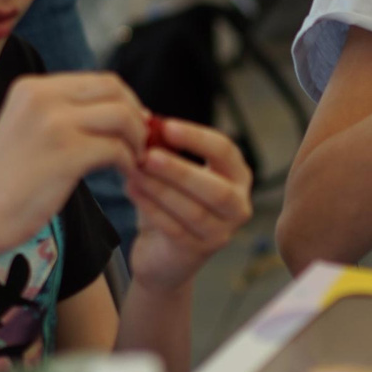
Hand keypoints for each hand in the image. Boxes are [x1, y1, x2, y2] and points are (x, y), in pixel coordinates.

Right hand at [0, 72, 148, 256]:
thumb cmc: (6, 182)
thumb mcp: (29, 129)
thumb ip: (64, 113)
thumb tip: (120, 107)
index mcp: (31, 87)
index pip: (100, 80)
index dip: (126, 101)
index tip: (134, 125)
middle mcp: (41, 96)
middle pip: (115, 90)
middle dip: (137, 115)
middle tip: (142, 142)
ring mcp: (54, 123)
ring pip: (122, 116)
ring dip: (138, 139)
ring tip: (134, 160)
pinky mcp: (66, 154)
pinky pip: (117, 148)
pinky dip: (129, 161)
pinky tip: (125, 174)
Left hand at [127, 118, 254, 289]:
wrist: (163, 253)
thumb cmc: (171, 204)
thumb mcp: (172, 172)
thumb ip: (164, 148)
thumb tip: (143, 118)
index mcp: (237, 176)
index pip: (225, 151)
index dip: (196, 138)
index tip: (165, 126)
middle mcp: (238, 206)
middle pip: (215, 187)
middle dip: (180, 170)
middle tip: (148, 155)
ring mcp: (222, 233)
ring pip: (194, 211)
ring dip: (161, 189)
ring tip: (135, 172)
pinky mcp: (199, 252)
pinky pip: (176, 229)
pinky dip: (152, 208)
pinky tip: (133, 190)